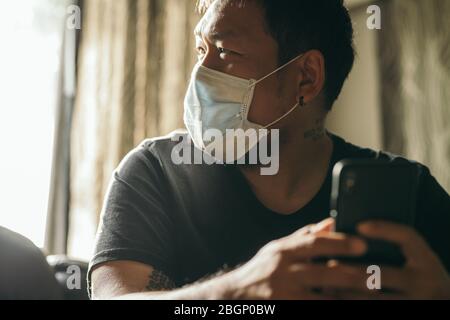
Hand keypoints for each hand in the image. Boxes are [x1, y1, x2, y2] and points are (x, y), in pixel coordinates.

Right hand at [223, 218, 371, 299]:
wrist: (234, 297)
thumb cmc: (260, 271)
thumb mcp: (276, 250)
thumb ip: (303, 237)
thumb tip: (330, 223)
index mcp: (282, 251)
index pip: (314, 243)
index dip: (339, 243)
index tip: (362, 244)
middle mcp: (282, 271)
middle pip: (324, 271)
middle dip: (352, 274)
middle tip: (375, 275)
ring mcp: (284, 294)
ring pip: (324, 297)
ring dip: (348, 297)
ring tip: (369, 296)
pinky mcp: (286, 308)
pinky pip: (315, 307)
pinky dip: (331, 305)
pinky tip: (345, 303)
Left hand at [338, 221, 449, 299]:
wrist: (440, 301)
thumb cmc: (418, 272)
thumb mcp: (415, 256)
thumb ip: (392, 242)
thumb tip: (355, 228)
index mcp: (425, 259)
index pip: (407, 237)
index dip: (384, 229)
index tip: (359, 225)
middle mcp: (423, 282)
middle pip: (382, 273)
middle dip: (353, 270)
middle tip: (330, 264)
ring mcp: (414, 302)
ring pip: (373, 298)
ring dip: (348, 291)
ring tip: (327, 284)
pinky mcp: (404, 312)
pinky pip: (373, 307)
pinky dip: (351, 301)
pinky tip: (337, 296)